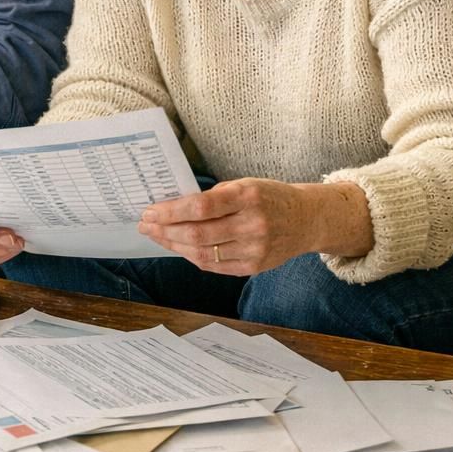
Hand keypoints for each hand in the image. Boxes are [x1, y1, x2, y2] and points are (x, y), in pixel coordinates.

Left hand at [138, 177, 330, 275]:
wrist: (306, 220)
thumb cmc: (270, 197)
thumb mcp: (244, 184)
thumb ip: (213, 197)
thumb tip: (174, 207)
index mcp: (248, 196)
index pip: (200, 207)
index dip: (171, 211)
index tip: (150, 211)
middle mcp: (253, 224)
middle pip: (197, 234)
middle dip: (165, 230)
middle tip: (146, 225)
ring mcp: (255, 249)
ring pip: (203, 253)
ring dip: (174, 246)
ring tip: (158, 237)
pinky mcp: (254, 267)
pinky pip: (214, 266)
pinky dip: (192, 257)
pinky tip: (179, 248)